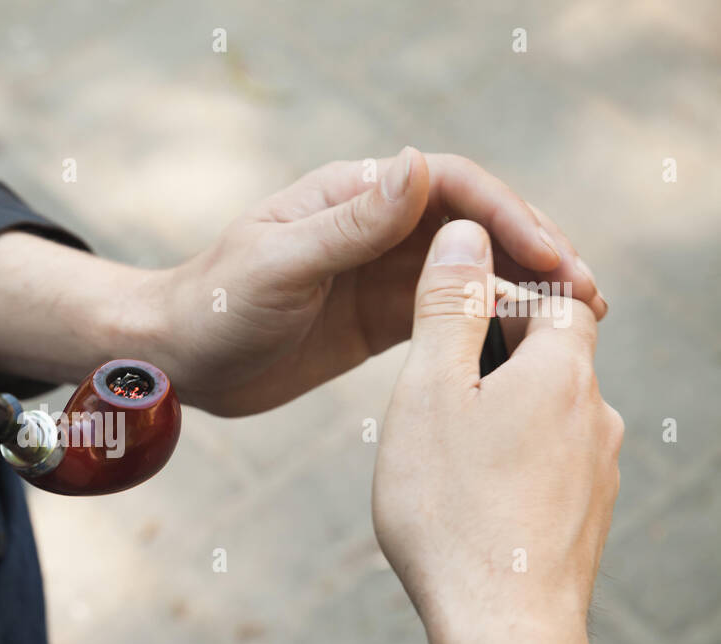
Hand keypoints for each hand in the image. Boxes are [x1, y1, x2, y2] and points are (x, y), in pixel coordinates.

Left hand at [149, 148, 605, 415]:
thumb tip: (421, 163)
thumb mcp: (281, 262)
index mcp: (353, 194)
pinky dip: (490, 324)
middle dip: (534, 251)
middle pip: (474, 226)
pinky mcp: (380, 320)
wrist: (178, 359)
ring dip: (524, 288)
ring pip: (470, 272)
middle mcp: (375, 226)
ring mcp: (381, 273)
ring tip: (578, 319)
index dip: (508, 215)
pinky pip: (448, 315)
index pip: (449, 187)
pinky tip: (527, 344)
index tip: (551, 255)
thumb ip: (352, 223)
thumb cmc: (216, 304)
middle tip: (587, 291)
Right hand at [372, 218, 617, 641]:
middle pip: (550, 356)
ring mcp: (597, 473)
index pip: (551, 295)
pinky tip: (469, 503)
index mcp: (564, 371)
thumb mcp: (430, 392)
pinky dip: (510, 468)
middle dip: (491, 362)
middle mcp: (596, 415)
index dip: (501, 295)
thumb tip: (465, 232)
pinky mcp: (586, 520)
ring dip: (499, 419)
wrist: (503, 629)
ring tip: (442, 458)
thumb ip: (448, 308)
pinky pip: (547, 468)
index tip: (447, 320)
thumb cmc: (453, 509)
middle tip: (429, 397)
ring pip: (546, 416)